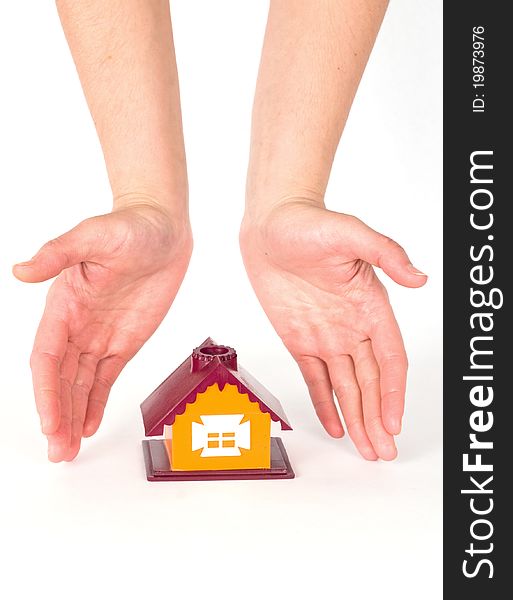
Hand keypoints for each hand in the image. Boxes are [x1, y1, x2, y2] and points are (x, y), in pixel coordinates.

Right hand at [13, 202, 191, 461]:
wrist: (161, 227)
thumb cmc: (129, 226)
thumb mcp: (94, 234)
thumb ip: (59, 253)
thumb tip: (22, 271)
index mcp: (64, 304)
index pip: (48, 357)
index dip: (47, 392)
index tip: (51, 421)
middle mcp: (78, 325)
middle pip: (62, 379)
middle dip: (58, 414)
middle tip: (59, 451)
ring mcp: (101, 335)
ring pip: (82, 384)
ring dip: (74, 415)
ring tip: (68, 448)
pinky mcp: (125, 340)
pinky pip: (107, 377)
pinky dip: (97, 401)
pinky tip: (89, 424)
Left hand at [240, 201, 426, 459]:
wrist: (271, 224)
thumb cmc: (311, 223)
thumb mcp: (352, 233)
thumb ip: (387, 254)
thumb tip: (419, 278)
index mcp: (371, 307)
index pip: (389, 360)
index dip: (392, 394)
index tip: (392, 423)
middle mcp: (352, 327)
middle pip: (370, 382)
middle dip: (377, 418)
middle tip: (383, 452)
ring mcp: (326, 336)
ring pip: (346, 387)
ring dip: (357, 418)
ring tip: (366, 449)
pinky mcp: (299, 339)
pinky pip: (315, 378)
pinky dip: (326, 403)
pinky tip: (336, 424)